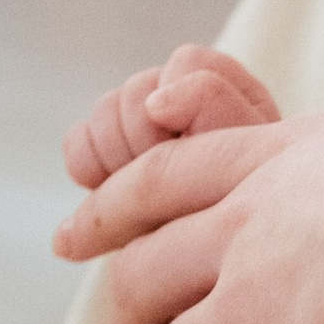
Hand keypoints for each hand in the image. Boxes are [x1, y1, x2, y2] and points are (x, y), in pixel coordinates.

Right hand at [64, 44, 281, 187]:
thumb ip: (212, 106)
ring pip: (104, 111)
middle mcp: (183, 95)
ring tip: (146, 191)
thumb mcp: (245, 156)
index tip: (190, 151)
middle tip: (169, 183)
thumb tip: (155, 98)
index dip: (176, 106)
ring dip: (119, 157)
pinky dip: (87, 167)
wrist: (219, 260)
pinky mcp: (108, 150)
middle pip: (136, 89)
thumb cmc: (242, 205)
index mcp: (229, 87)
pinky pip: (78, 140)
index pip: (185, 63)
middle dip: (145, 141)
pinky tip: (113, 190)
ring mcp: (141, 121)